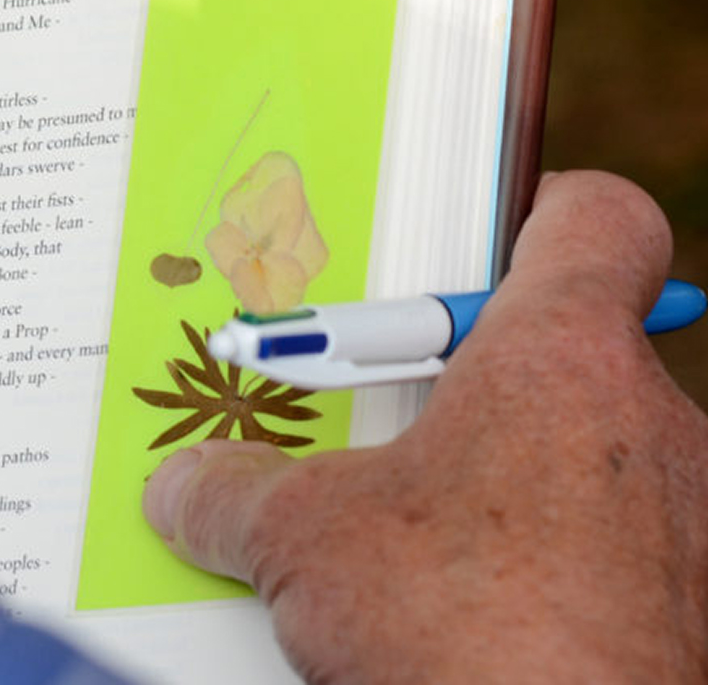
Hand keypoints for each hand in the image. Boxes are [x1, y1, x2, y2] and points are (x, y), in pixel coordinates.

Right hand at [142, 171, 707, 682]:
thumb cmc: (471, 631)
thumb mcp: (306, 540)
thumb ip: (240, 491)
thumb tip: (189, 489)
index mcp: (560, 353)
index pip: (598, 220)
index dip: (540, 216)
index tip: (482, 248)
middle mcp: (646, 419)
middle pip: (564, 348)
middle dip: (471, 386)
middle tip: (389, 433)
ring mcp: (686, 519)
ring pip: (585, 458)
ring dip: (504, 484)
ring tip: (413, 547)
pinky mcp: (690, 604)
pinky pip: (613, 546)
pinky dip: (545, 564)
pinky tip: (470, 615)